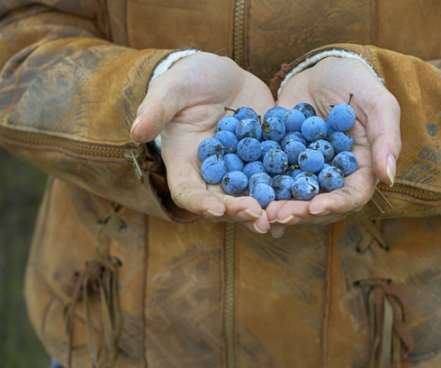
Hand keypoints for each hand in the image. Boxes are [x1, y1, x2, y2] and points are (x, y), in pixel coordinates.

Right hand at [131, 52, 275, 233]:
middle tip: (259, 218)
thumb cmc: (188, 80)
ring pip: (253, 198)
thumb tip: (135, 131)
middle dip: (240, 213)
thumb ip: (156, 109)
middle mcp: (214, 175)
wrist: (221, 76)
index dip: (201, 204)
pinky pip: (277, 181)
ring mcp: (242, 171)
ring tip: (283, 218)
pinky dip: (288, 192)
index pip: (188, 192)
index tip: (216, 209)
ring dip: (267, 211)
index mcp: (186, 164)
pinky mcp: (266, 161)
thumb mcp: (171, 89)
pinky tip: (305, 201)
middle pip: (224, 204)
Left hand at [268, 57, 400, 235]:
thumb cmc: (356, 82)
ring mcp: (306, 172)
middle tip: (278, 215)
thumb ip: (386, 137)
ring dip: (278, 207)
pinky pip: (272, 179)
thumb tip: (388, 177)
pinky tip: (245, 198)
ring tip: (260, 212)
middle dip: (299, 212)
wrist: (321, 67)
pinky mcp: (283, 162)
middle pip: (319, 204)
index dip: (335, 205)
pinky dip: (261, 190)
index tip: (314, 208)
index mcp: (361, 169)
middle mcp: (333, 177)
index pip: (352, 196)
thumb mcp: (377, 103)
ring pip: (293, 197)